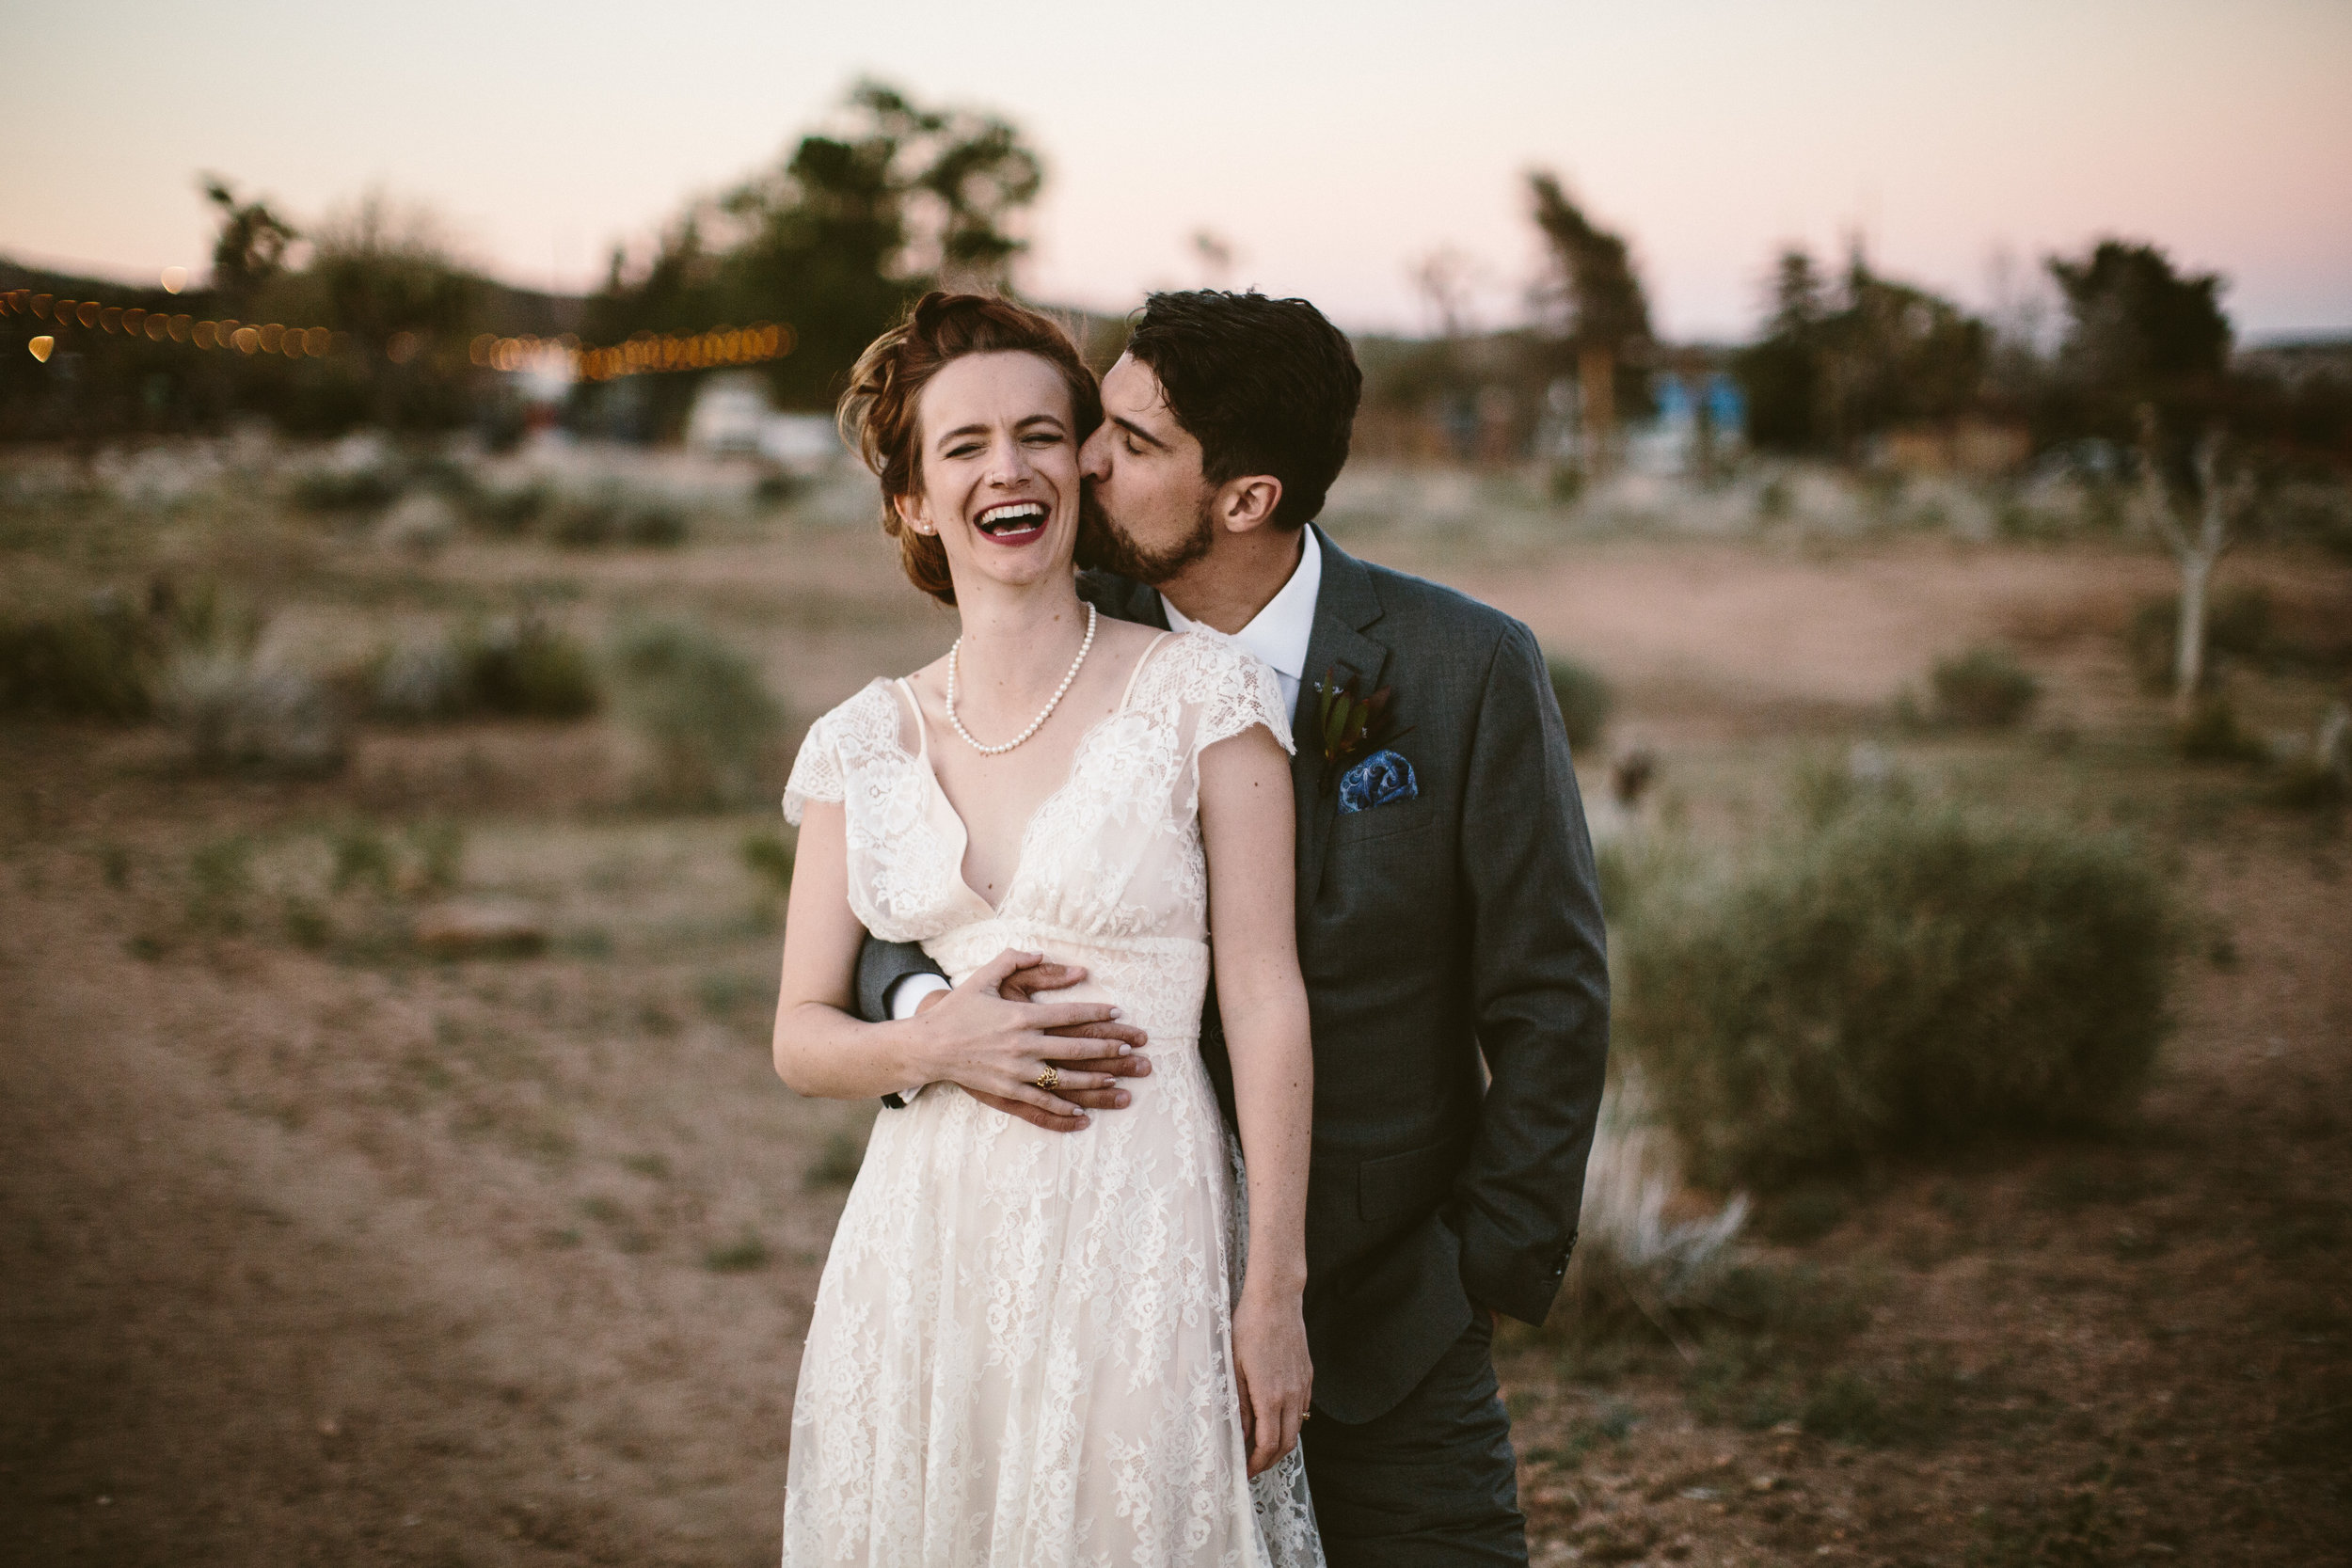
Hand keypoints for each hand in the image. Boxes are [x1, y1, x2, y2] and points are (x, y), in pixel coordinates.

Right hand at [911, 949, 1142, 1122]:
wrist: (928, 1045)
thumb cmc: (957, 1009)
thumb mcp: (984, 977)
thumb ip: (1013, 960)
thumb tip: (1041, 952)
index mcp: (1021, 1016)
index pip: (1069, 1014)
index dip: (1096, 1012)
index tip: (1118, 1012)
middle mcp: (1023, 1044)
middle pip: (1074, 1047)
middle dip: (1106, 1048)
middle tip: (1129, 1047)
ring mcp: (1016, 1070)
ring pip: (1064, 1079)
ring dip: (1094, 1079)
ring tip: (1117, 1078)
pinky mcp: (1007, 1090)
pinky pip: (1042, 1102)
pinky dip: (1064, 1109)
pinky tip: (1084, 1112)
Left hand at [1232, 1288, 1311, 1477]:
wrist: (1276, 1300)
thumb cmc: (1248, 1328)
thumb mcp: (1234, 1368)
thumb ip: (1240, 1405)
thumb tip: (1242, 1434)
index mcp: (1270, 1397)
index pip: (1268, 1445)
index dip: (1257, 1464)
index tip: (1244, 1471)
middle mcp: (1291, 1396)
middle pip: (1286, 1443)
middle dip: (1269, 1461)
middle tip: (1252, 1467)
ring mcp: (1302, 1386)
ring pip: (1297, 1428)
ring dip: (1281, 1444)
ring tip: (1261, 1448)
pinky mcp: (1307, 1376)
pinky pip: (1302, 1409)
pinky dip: (1290, 1424)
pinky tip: (1275, 1420)